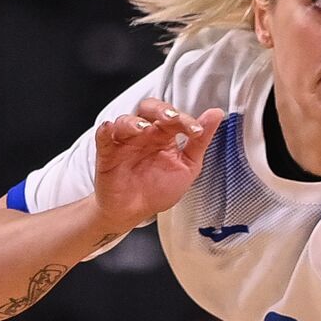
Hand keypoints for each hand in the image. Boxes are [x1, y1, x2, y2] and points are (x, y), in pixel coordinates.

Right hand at [93, 98, 224, 228]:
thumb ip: (200, 141)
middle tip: (170, 118)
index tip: (197, 131)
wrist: (135, 211)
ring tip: (144, 129)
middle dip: (160, 109)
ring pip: (126, 121)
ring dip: (134, 122)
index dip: (185, 120)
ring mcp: (125, 142)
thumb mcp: (187, 166)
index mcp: (164, 135)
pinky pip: (103, 137)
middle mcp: (144, 134)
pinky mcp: (107, 153)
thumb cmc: (159, 188)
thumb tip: (216, 114)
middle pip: (148, 108)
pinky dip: (106, 130)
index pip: (174, 117)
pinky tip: (110, 128)